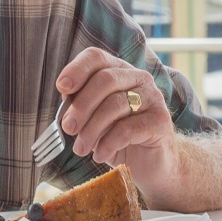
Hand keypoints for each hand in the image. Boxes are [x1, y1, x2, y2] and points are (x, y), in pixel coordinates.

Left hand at [55, 49, 179, 171]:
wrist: (148, 163)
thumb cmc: (117, 137)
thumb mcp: (93, 118)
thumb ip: (80, 104)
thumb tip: (66, 97)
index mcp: (119, 72)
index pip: (97, 57)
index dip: (77, 69)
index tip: (62, 87)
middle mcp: (138, 79)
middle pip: (105, 79)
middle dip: (81, 105)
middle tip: (69, 128)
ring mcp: (153, 98)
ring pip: (115, 104)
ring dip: (91, 130)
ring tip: (81, 148)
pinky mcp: (160, 120)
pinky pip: (127, 129)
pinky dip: (107, 144)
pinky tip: (100, 155)